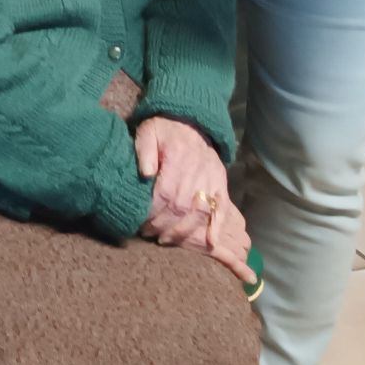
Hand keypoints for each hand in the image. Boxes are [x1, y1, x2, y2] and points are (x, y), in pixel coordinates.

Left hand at [136, 116, 255, 283]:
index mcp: (178, 157)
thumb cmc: (164, 130)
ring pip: (200, 212)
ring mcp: (212, 178)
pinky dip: (217, 226)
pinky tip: (211, 242)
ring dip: (184, 230)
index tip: (142, 222)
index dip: (154, 212)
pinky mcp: (221, 183)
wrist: (190, 122)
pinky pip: (222, 208)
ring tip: (166, 239)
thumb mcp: (148, 132)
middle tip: (149, 234)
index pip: (166, 192)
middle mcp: (198, 169)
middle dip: (164, 225)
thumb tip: (145, 174)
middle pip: (182, 206)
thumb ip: (144, 151)